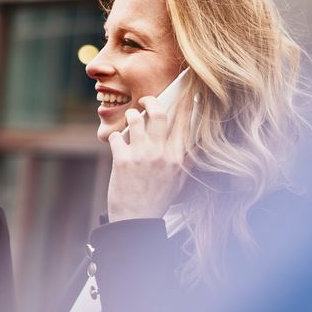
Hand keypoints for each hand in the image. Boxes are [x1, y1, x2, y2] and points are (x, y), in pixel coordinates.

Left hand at [106, 95, 190, 221]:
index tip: (185, 90)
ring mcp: (141, 156)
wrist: (136, 221)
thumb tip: (196, 141)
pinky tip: (117, 142)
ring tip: (131, 120)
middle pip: (159, 113)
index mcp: (177, 157)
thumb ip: (186, 159)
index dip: (185, 102)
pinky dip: (115, 136)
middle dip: (151, 100)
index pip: (184, 122)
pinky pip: (116, 136)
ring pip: (135, 119)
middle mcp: (161, 154)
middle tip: (145, 100)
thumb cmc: (158, 199)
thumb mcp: (179, 180)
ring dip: (131, 116)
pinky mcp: (122, 161)